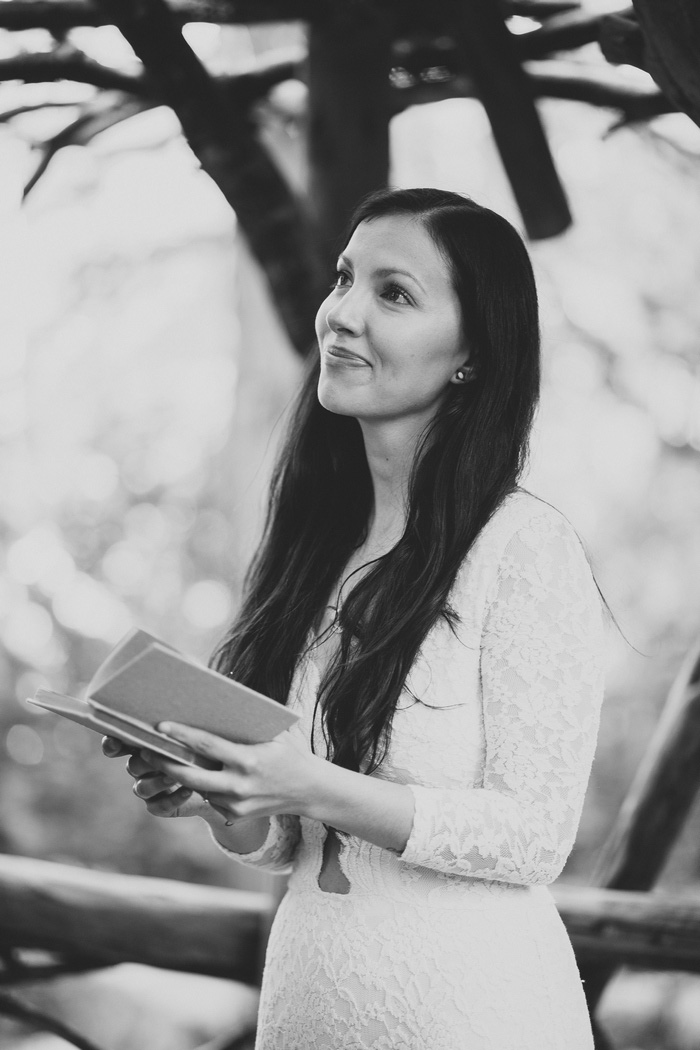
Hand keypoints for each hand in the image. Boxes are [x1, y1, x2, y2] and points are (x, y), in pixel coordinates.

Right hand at [101, 735, 206, 819]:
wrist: (213, 782)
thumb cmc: (200, 751)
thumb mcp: (190, 738)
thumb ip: (177, 730)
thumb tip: (170, 720)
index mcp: (143, 748)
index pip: (118, 746)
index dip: (112, 745)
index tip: (117, 743)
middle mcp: (141, 769)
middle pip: (133, 766)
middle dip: (146, 763)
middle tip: (161, 757)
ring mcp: (148, 789)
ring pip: (142, 788)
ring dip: (158, 782)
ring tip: (175, 777)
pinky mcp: (158, 806)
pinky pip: (158, 806)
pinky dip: (174, 798)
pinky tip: (188, 790)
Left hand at [136, 722, 321, 823]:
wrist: (309, 790)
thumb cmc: (290, 753)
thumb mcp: (275, 734)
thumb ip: (247, 725)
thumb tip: (220, 702)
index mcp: (249, 760)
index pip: (207, 746)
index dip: (182, 735)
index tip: (161, 726)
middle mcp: (239, 785)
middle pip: (190, 775)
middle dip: (165, 763)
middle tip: (146, 750)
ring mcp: (234, 804)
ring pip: (196, 787)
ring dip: (179, 774)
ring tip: (160, 759)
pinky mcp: (233, 816)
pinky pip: (209, 798)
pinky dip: (201, 786)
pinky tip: (192, 774)